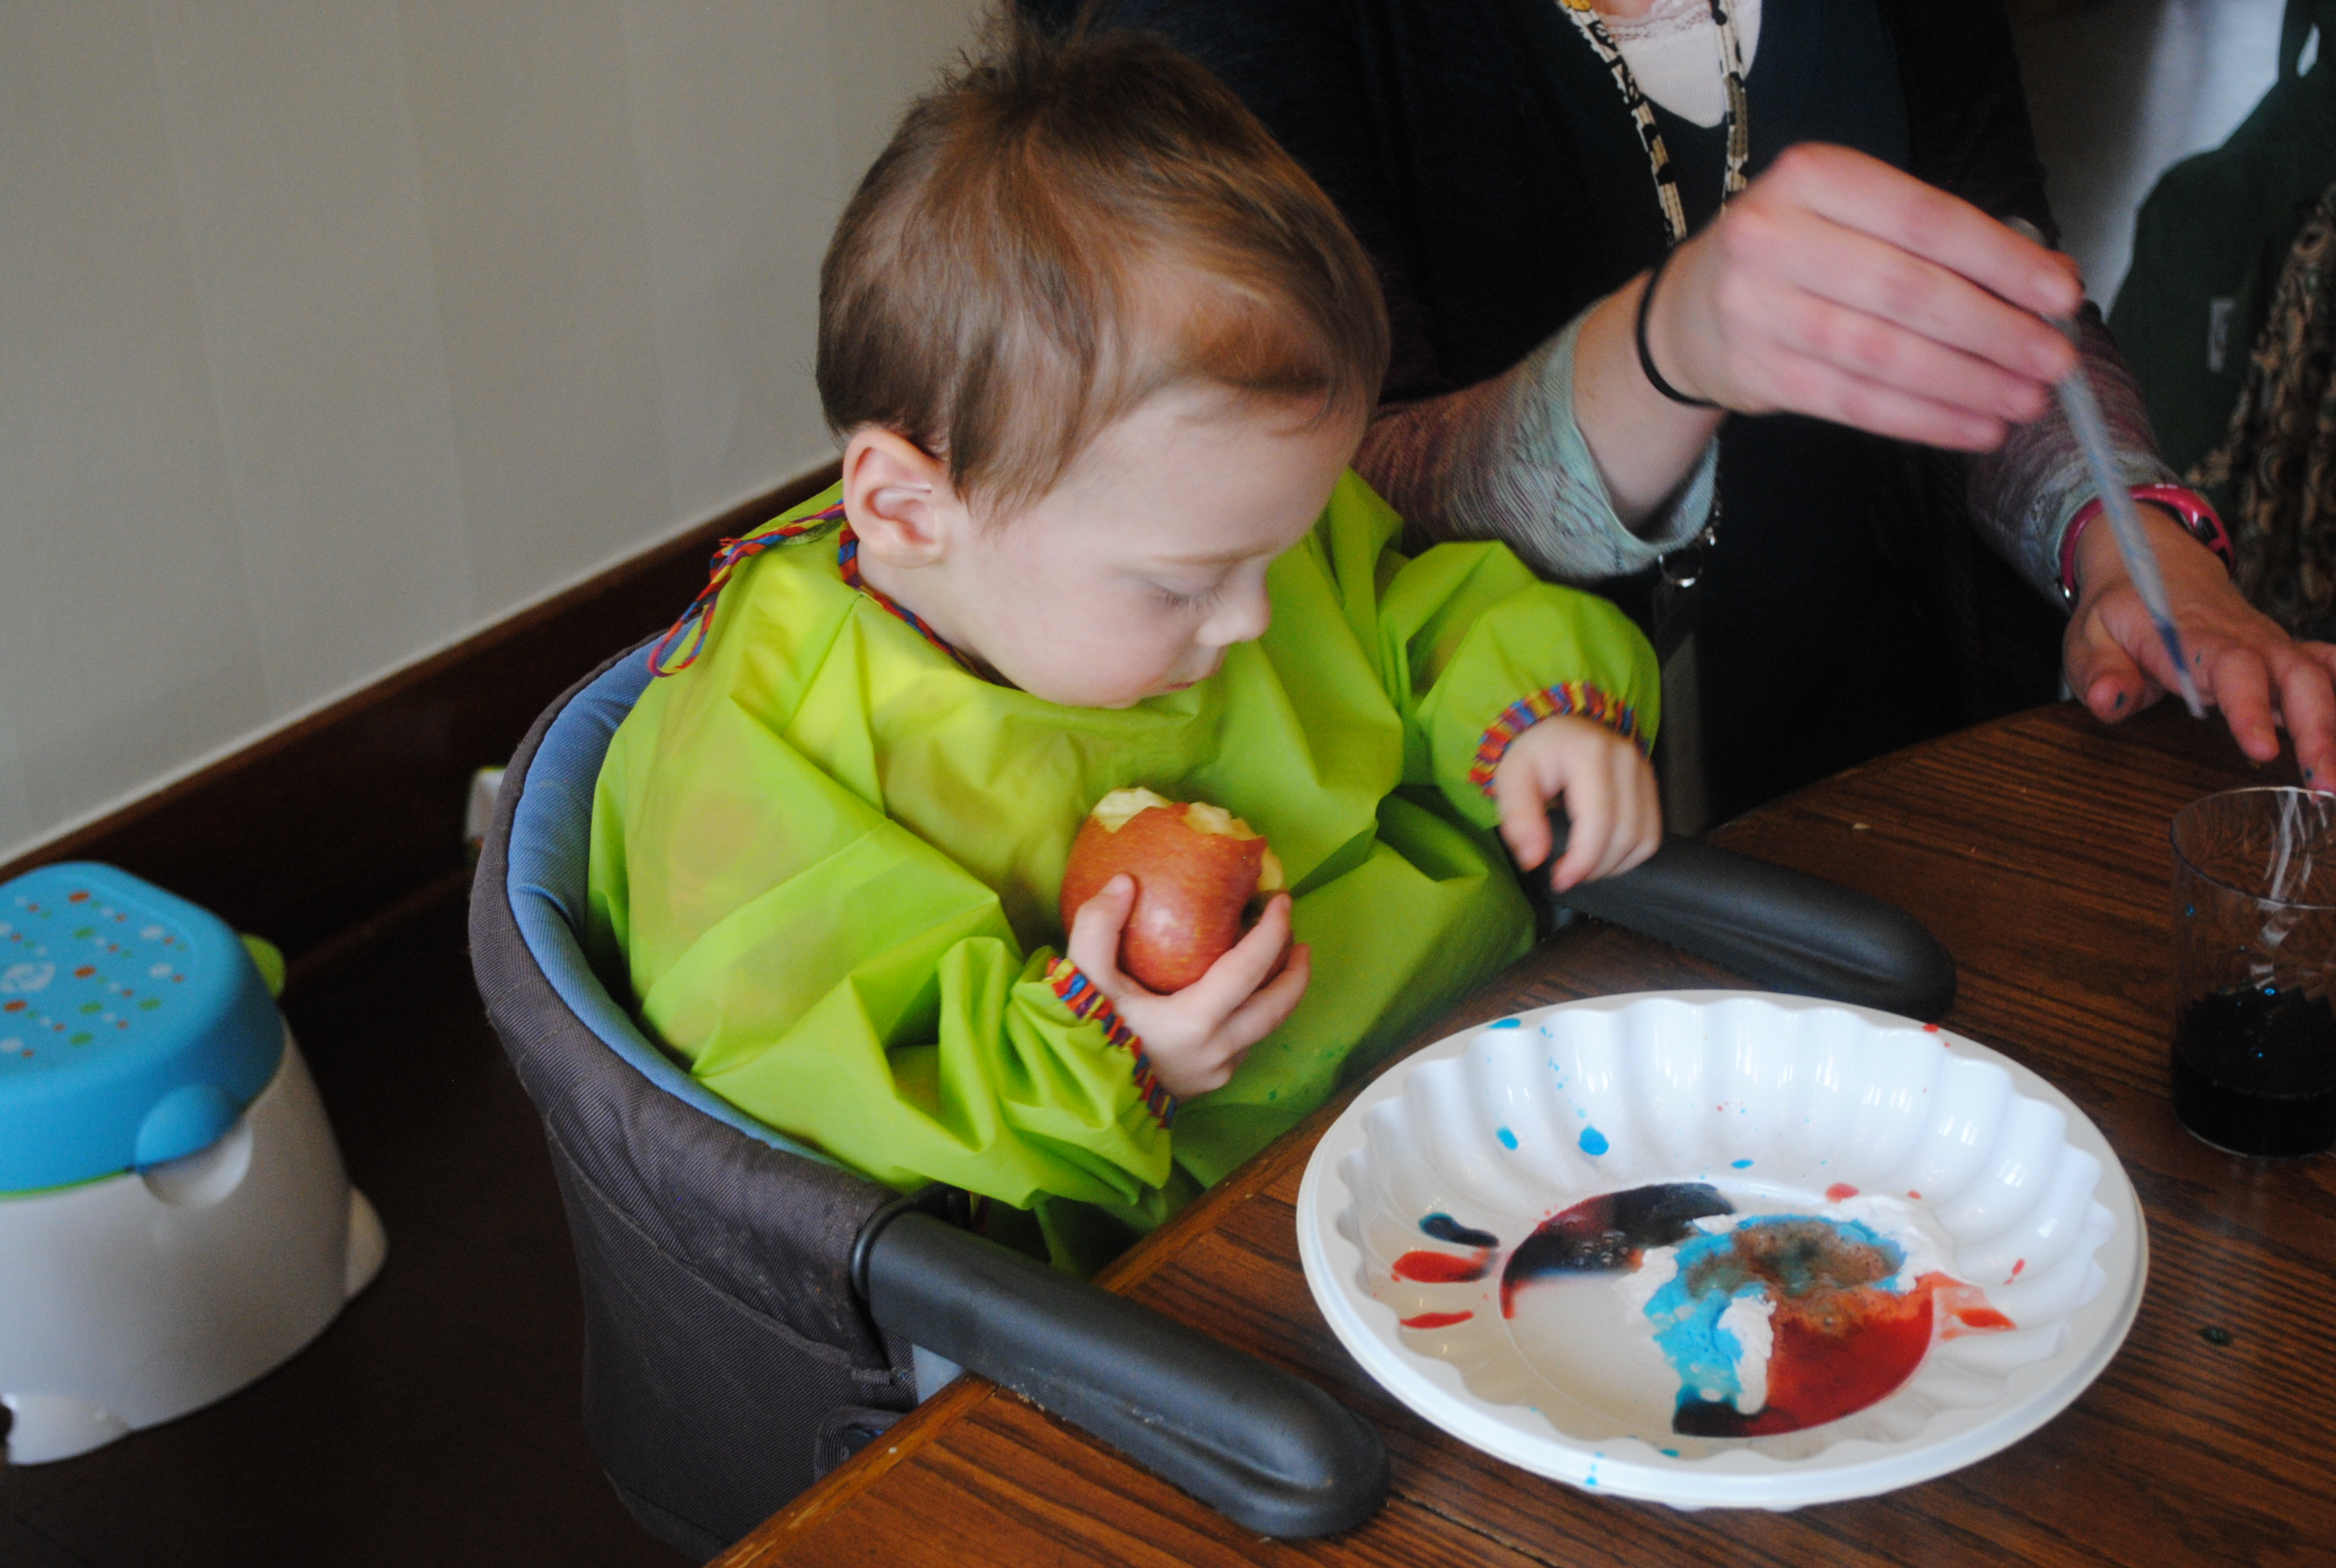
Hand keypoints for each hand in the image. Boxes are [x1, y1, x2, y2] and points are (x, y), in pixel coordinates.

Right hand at [1063, 877, 1310, 1098]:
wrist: (1080, 1101)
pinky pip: (1244, 1045)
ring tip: (1274, 962)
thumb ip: (1097, 927)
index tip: (1282, 902)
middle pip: (1277, 1006)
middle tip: (1296, 937)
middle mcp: (1217, 1050)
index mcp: (1194, 1022)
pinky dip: (1251, 1014)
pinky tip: (1238, 997)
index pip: (1249, 970)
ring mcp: (1217, 1072)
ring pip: (1263, 1028)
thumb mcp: (1083, 980)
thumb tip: (1125, 883)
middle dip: (1294, 969)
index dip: (1272, 932)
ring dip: (1274, 993)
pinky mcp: (1210, 1085)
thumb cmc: (1085, 1038)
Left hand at [1491, 715, 1662, 891]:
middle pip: (1625, 834)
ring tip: (1583, 865)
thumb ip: (1519, 817)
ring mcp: (1644, 770)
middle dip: (1595, 867)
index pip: (1599, 820)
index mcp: (1589, 753)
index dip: (1583, 860)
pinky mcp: (1651, 784)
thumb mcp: (1511, 778)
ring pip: (1643, 838)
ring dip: (1614, 865)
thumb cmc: (1535, 754)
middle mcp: (1625, 758)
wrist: (1558, 728)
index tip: (1560, 879)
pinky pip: (1652, 834)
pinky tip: (1603, 854)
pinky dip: (1629, 855)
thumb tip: (1534, 859)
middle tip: (1566, 874)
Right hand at [1643, 143, 2080, 450]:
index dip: (2000, 260)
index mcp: (1809, 177)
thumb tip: (2044, 284)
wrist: (1689, 310)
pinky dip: (1924, 420)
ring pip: (1882, 355)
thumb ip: (1933, 241)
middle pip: (1905, 291)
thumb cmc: (1796, 253)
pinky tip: (1975, 428)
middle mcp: (1772, 237)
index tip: (2062, 294)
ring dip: (1965, 383)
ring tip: (2025, 401)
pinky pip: (1854, 403)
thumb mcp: (1850, 215)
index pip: (1923, 220)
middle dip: (1993, 331)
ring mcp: (1755, 310)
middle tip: (2054, 359)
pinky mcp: (1756, 374)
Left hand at [2067, 505, 2335, 786]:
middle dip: (2317, 731)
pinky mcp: (2286, 654)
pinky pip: (2329, 668)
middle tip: (2325, 785)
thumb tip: (2111, 700)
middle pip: (2296, 678)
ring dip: (2335, 727)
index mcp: (2195, 636)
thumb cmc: (2123, 607)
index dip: (2250, 709)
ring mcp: (2272, 645)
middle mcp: (2246, 639)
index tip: (2262, 752)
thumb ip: (2099, 671)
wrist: (2156, 562)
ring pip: (2321, 679)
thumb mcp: (2088, 636)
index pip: (2231, 669)